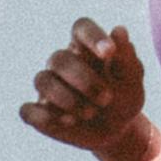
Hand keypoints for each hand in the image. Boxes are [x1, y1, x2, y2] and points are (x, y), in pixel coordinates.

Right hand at [19, 18, 159, 160]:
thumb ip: (127, 58)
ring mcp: (48, 87)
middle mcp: (63, 63)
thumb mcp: (132, 82)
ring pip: (43, 81)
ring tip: (90, 113)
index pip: (81, 28)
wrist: (116, 132)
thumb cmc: (123, 100)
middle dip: (84, 80)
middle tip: (107, 99)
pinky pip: (28, 110)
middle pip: (59, 58)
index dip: (92, 36)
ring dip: (67, 99)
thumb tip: (119, 31)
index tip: (109, 52)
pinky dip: (44, 117)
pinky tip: (68, 122)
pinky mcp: (39, 112)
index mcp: (85, 48)